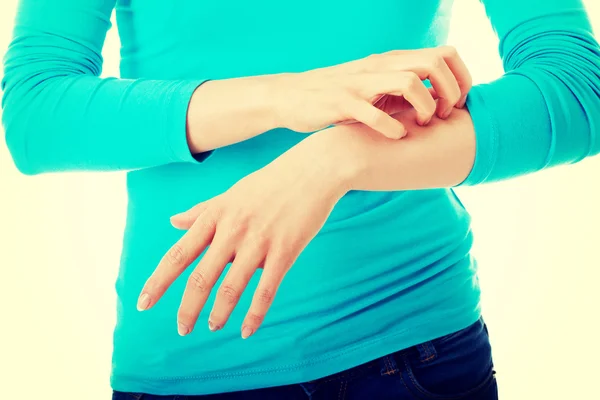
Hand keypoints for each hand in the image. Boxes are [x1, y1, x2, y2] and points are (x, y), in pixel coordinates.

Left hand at [136, 137, 352, 337]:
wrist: (313, 170)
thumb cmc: (270, 182)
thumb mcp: (230, 193)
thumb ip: (201, 210)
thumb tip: (172, 222)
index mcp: (215, 216)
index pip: (178, 254)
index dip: (159, 281)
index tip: (144, 303)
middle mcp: (231, 230)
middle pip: (200, 277)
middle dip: (188, 308)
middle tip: (181, 329)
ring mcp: (258, 242)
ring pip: (230, 287)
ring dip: (219, 313)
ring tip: (212, 326)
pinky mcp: (285, 251)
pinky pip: (266, 290)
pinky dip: (255, 314)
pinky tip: (247, 331)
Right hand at [269, 45, 471, 138]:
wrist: (290, 96)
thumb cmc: (337, 97)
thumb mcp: (375, 88)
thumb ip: (402, 91)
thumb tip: (437, 102)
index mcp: (391, 61)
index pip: (443, 54)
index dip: (460, 78)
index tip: (458, 104)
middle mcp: (379, 67)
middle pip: (434, 62)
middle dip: (451, 91)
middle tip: (445, 116)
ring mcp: (360, 84)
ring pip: (409, 83)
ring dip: (426, 107)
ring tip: (422, 125)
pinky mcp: (341, 103)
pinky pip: (374, 113)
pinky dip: (391, 127)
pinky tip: (396, 137)